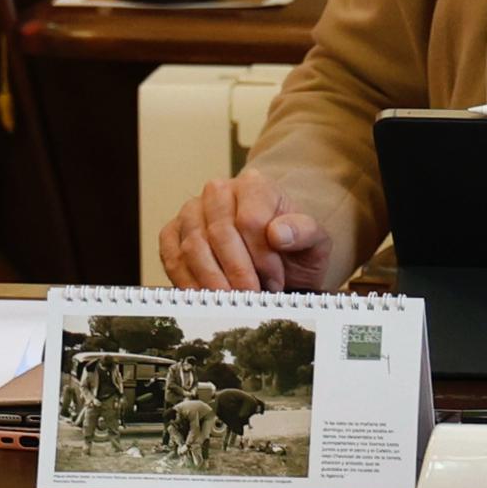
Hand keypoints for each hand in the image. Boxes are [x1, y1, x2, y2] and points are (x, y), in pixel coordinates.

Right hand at [156, 170, 342, 292]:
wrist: (275, 257)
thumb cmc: (292, 248)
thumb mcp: (314, 242)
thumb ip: (305, 232)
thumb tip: (278, 233)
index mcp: (254, 185)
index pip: (250, 219)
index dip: (262, 257)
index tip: (275, 281)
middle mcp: (218, 192)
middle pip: (219, 233)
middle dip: (237, 272)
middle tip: (251, 298)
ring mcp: (191, 212)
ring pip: (193, 247)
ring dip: (213, 281)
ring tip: (233, 302)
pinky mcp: (173, 234)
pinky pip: (172, 258)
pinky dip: (188, 283)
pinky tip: (208, 300)